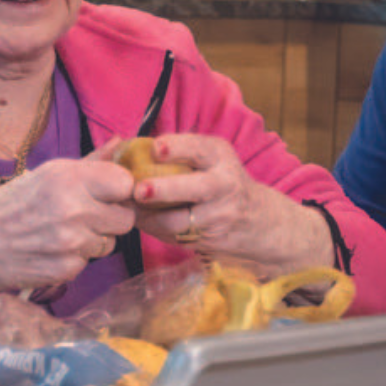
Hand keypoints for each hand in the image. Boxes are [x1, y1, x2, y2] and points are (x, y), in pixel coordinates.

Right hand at [0, 140, 134, 295]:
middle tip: (87, 215)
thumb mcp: (48, 174)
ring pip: (110, 242)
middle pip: (126, 217)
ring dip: (95, 239)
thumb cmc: (10, 205)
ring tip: (64, 232)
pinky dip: (77, 258)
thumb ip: (91, 162)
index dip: (120, 190)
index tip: (109, 193)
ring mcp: (71, 242)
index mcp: (69, 178)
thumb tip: (120, 142)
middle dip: (111, 218)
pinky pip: (90, 262)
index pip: (126, 183)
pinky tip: (54, 250)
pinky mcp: (67, 269)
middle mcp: (73, 208)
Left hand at [129, 133, 256, 249]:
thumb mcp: (212, 156)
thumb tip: (128, 145)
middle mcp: (224, 185)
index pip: (200, 149)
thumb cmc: (221, 178)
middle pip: (196, 188)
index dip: (178, 148)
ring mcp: (219, 216)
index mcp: (220, 157)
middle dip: (165, 189)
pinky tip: (141, 220)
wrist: (257, 219)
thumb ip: (181, 149)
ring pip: (179, 221)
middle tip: (139, 190)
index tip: (157, 148)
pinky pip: (175, 237)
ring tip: (129, 208)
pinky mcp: (210, 240)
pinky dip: (154, 229)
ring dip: (149, 217)